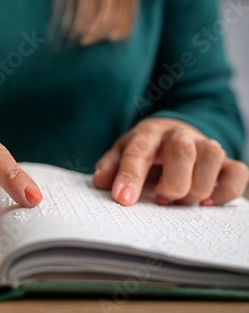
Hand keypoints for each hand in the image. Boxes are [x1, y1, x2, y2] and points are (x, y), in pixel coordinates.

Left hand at [93, 118, 248, 205]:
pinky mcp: (225, 160)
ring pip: (212, 155)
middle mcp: (179, 135)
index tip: (123, 199)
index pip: (138, 151)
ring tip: (180, 201)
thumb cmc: (144, 148)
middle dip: (171, 182)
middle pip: (181, 150)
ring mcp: (204, 145)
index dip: (130, 176)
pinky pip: (237, 172)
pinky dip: (225, 191)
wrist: (171, 133)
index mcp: (148, 134)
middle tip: (160, 198)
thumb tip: (100, 181)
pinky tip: (206, 202)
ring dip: (197, 185)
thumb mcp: (121, 152)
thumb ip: (110, 166)